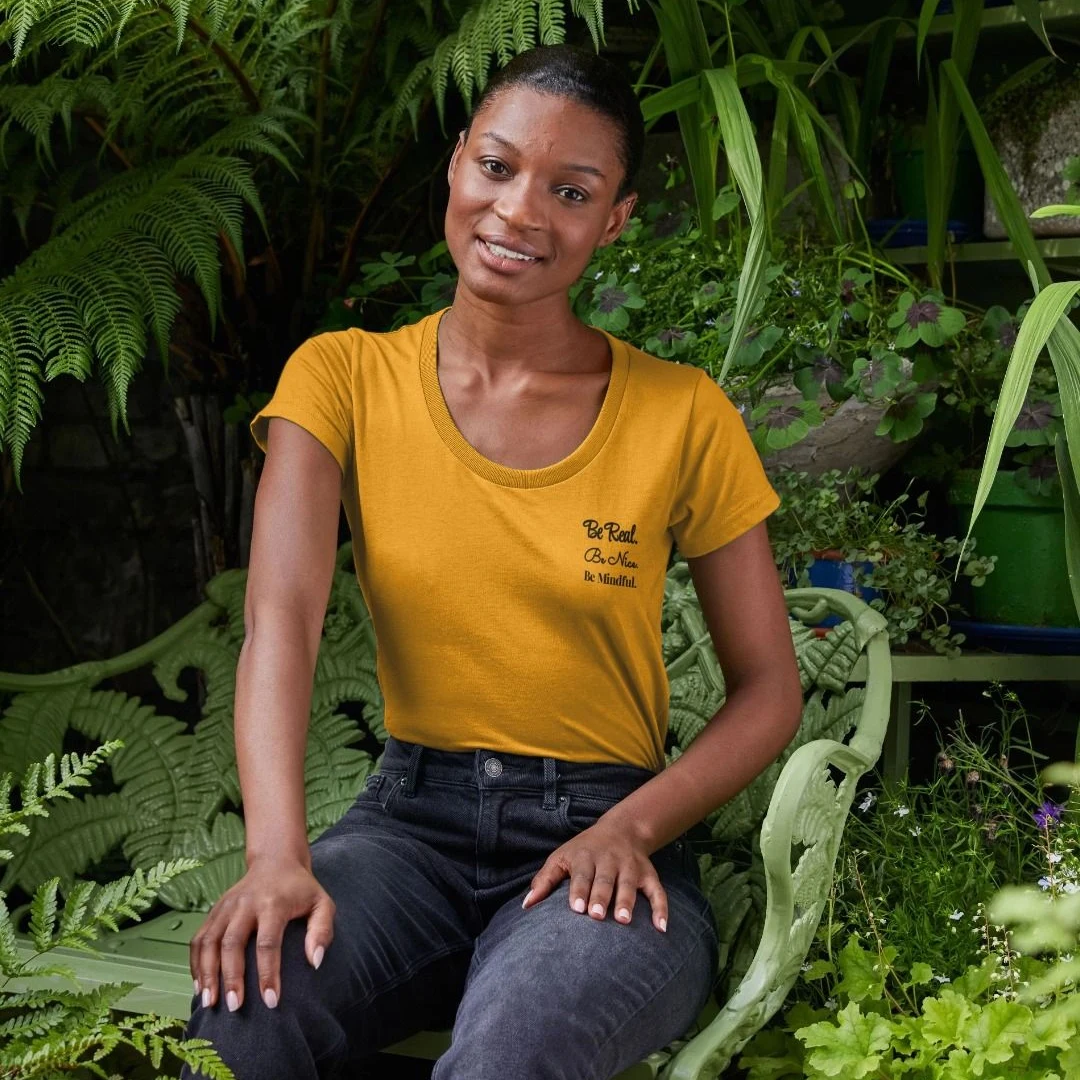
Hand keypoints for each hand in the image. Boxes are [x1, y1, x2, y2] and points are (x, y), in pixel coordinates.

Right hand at [189, 855, 334, 1011]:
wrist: (276, 861)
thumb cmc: (301, 890)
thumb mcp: (322, 903)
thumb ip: (322, 930)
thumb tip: (315, 962)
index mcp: (273, 902)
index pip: (268, 942)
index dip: (268, 973)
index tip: (271, 1001)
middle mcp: (245, 903)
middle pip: (232, 943)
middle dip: (231, 977)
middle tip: (234, 1007)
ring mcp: (226, 906)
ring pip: (209, 942)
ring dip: (207, 974)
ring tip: (209, 1003)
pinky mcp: (214, 911)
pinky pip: (198, 939)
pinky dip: (196, 964)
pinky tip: (200, 986)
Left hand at [520, 817, 667, 931]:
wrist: (622, 828)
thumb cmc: (583, 850)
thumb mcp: (561, 857)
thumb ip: (545, 881)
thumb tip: (526, 906)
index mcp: (586, 856)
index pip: (582, 874)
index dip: (579, 890)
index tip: (575, 908)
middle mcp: (610, 860)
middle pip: (605, 879)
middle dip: (601, 897)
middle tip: (597, 916)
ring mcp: (630, 867)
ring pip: (629, 884)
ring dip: (627, 901)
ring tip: (623, 920)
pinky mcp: (648, 874)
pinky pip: (657, 891)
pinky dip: (661, 908)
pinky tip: (661, 928)